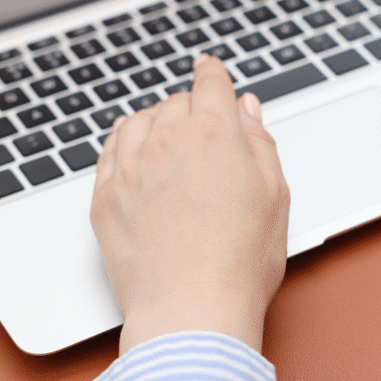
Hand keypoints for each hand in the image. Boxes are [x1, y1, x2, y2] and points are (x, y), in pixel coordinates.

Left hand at [91, 55, 289, 354]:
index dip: (213, 73)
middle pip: (174, 102)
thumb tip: (246, 110)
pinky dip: (125, 145)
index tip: (210, 68)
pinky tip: (136, 156)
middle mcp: (167, 142)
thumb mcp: (276, 195)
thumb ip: (259, 143)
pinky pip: (109, 152)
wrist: (192, 312)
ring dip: (156, 122)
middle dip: (191, 107)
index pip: (210, 84)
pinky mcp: (105, 199)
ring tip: (169, 138)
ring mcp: (130, 170)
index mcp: (215, 135)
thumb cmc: (241, 262)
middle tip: (205, 126)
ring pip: (138, 122)